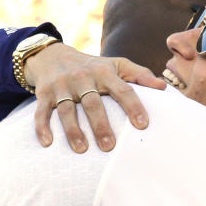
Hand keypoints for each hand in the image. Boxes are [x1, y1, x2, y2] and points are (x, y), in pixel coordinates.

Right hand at [25, 43, 165, 152]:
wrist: (52, 55)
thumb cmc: (92, 66)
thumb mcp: (116, 64)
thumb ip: (139, 74)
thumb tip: (164, 88)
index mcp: (103, 72)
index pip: (122, 89)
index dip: (133, 106)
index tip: (143, 125)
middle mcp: (82, 78)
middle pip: (93, 103)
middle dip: (100, 124)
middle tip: (109, 147)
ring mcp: (61, 86)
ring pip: (67, 110)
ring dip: (73, 130)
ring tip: (82, 150)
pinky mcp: (44, 94)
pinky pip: (41, 112)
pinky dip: (42, 127)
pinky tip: (47, 143)